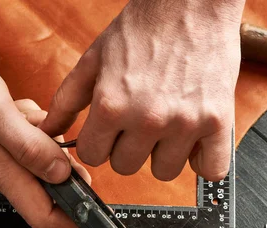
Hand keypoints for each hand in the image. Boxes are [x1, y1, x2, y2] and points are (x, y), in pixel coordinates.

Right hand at [0, 46, 90, 227]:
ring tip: (31, 119)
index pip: (42, 217)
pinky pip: (34, 144)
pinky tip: (20, 112)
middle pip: (50, 191)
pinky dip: (37, 127)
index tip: (94, 207)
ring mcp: (5, 159)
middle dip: (67, 171)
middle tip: (65, 144)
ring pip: (44, 163)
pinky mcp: (5, 144)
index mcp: (5, 173)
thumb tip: (60, 172)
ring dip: (50, 142)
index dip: (71, 220)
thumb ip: (28, 146)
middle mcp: (6, 172)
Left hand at [40, 0, 243, 181]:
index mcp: (112, 105)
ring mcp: (184, 123)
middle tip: (137, 123)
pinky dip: (203, 161)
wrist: (192, 2)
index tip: (108, 132)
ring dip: (162, 155)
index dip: (97, 143)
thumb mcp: (94, 58)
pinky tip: (194, 141)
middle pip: (125, 167)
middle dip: (127, 148)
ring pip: (164, 172)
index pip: (92, 156)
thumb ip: (67, 98)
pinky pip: (211, 169)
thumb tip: (49, 129)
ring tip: (166, 127)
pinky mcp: (217, 122)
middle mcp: (147, 119)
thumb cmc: (144, 27)